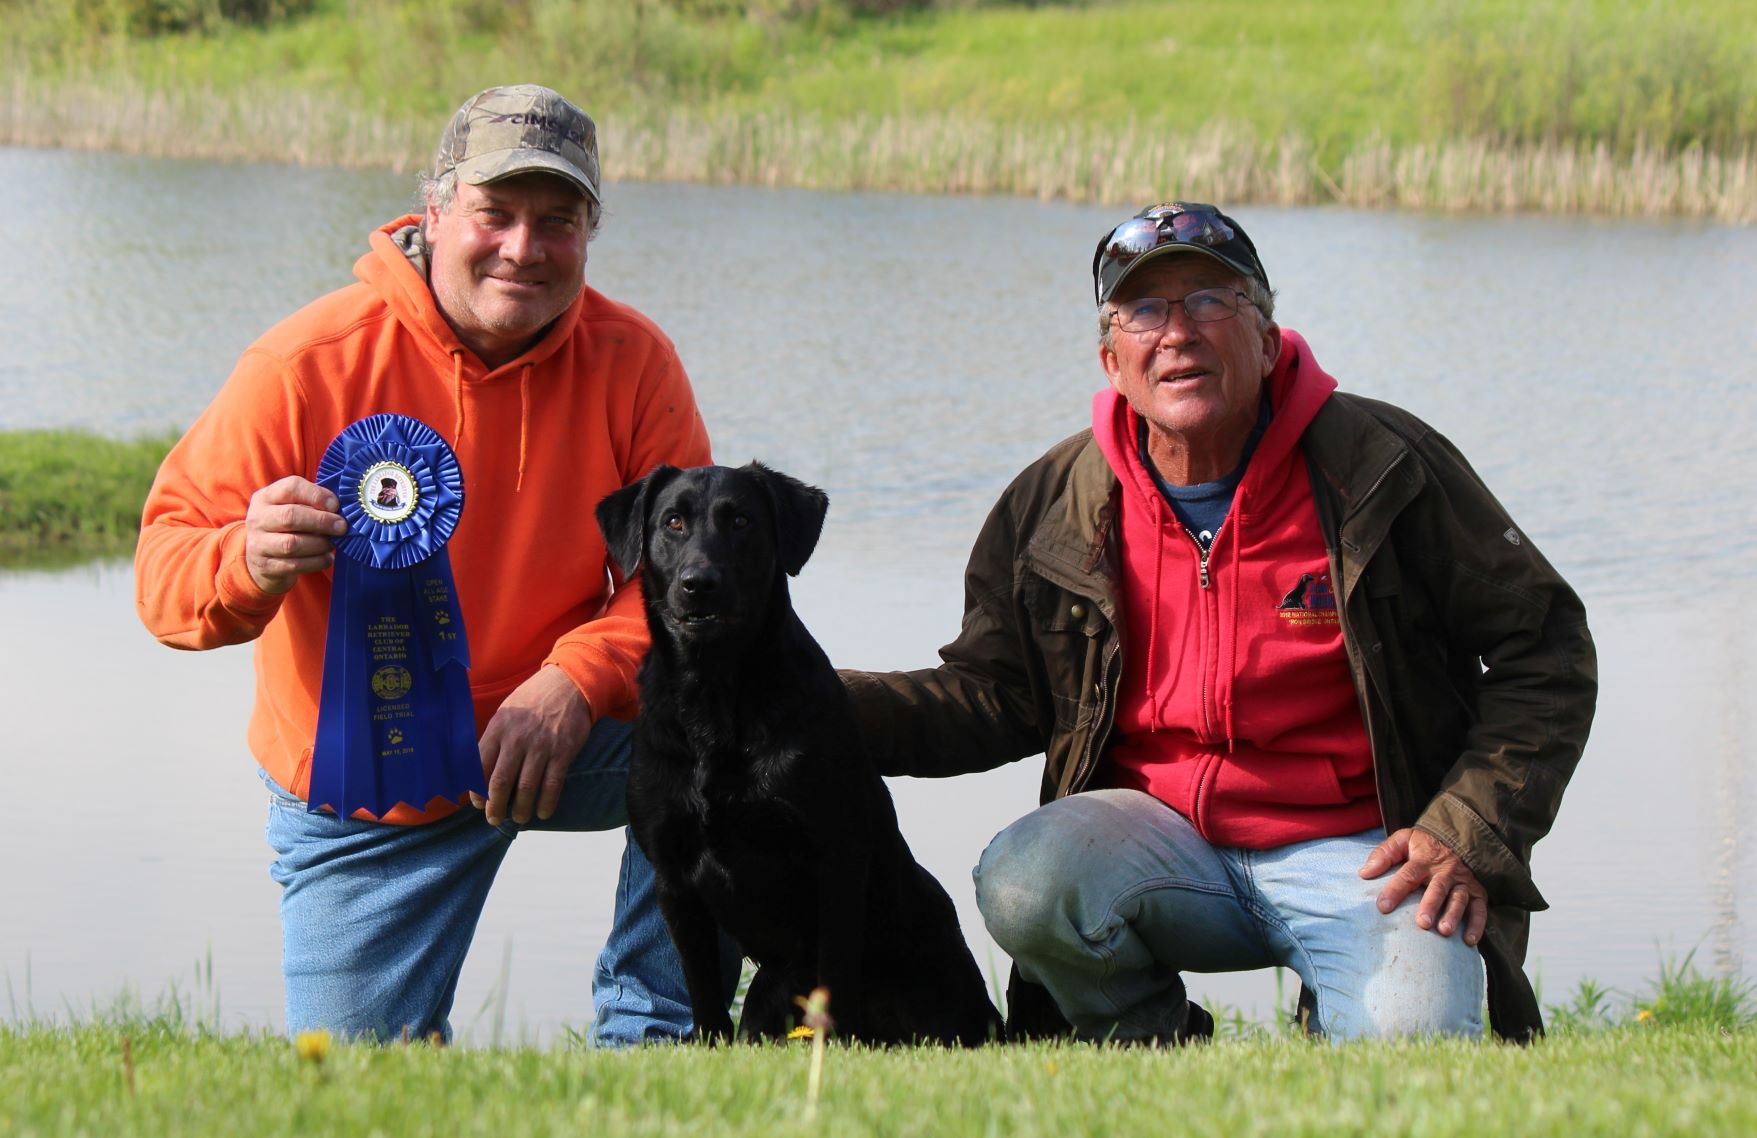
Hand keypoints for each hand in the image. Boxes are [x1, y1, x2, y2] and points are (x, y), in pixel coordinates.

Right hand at [245, 476, 345, 593]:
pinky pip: (295, 565)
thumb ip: (313, 503)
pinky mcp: (266, 567)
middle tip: (341, 527)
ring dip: (319, 544)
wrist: (262, 560)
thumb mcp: (293, 508)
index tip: (335, 505)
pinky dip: (316, 562)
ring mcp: (258, 544)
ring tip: (332, 544)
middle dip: (321, 521)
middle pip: (290, 516)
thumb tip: (338, 507)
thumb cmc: (287, 528)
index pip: (290, 487)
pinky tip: (327, 558)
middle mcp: (258, 519)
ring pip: (291, 544)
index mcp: (266, 497)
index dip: (316, 495)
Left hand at [474, 665, 593, 825]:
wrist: (569, 684)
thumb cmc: (533, 700)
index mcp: (498, 728)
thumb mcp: (507, 712)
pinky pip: (552, 785)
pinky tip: (542, 813)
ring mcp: (541, 746)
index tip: (478, 804)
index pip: (480, 767)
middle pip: (500, 782)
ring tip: (519, 818)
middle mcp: (517, 739)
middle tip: (494, 819)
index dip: (477, 791)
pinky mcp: (563, 752)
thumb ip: (494, 738)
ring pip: (526, 788)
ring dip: (521, 810)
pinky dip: (546, 803)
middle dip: (495, 807)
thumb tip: (481, 769)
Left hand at [1359, 827, 1488, 945]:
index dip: (1395, 890)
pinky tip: (1469, 941)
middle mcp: (1445, 872)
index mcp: (1424, 860)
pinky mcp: (1477, 892)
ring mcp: (1462, 882)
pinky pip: (1480, 909)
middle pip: (1437, 889)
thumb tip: (1364, 873)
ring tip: (1444, 931)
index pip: (1408, 875)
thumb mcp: (1403, 839)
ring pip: (1459, 899)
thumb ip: (1384, 854)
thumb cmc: (1424, 845)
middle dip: (1430, 906)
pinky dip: (1477, 925)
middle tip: (1422, 923)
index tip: (1382, 907)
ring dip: (1453, 915)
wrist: (1458, 838)